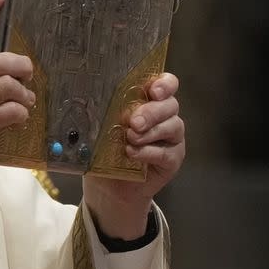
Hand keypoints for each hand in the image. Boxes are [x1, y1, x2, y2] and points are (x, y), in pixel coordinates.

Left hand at [83, 73, 184, 238]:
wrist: (107, 184)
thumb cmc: (104, 148)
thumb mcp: (102, 126)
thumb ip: (107, 113)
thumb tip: (96, 101)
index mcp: (149, 100)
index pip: (166, 84)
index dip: (164, 84)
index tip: (153, 90)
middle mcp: (165, 116)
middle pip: (170, 105)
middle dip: (152, 111)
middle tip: (134, 121)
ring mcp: (171, 138)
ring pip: (172, 127)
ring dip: (150, 132)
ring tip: (129, 137)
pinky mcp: (172, 159)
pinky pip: (165, 153)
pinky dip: (148, 152)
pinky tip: (132, 152)